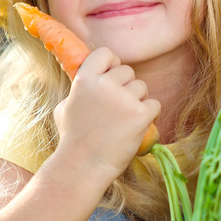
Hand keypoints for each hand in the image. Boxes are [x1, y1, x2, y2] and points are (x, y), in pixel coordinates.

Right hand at [53, 47, 160, 178]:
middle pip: (128, 71)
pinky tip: (137, 127)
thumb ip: (80, 89)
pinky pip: (155, 104)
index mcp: (85, 80)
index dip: (111, 64)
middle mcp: (104, 85)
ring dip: (138, 101)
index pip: (106, 53)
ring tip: (124, 120)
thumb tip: (88, 78)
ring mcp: (124, 99)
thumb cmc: (73, 139)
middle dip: (126, 87)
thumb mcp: (65, 107)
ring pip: (142, 87)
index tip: (111, 78)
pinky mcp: (140, 114)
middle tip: (117, 109)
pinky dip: (150, 115)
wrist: (83, 166)